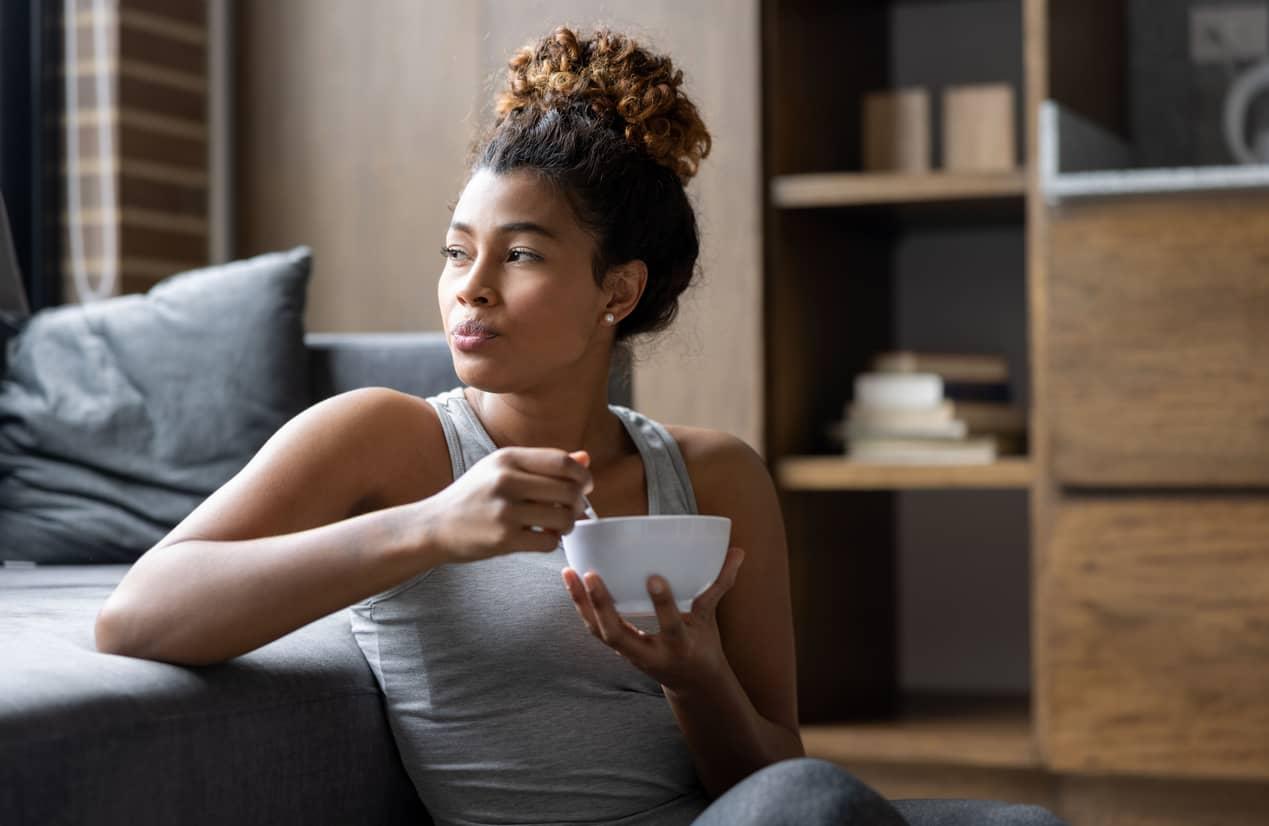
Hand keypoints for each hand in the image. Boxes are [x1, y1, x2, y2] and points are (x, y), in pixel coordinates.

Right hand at [417, 447, 592, 564]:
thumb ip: (543, 463)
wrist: (434, 526)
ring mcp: (504, 511)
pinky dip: (552, 542)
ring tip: (558, 525)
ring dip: (568, 524)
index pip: (562, 461)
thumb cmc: (473, 496)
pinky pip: (549, 542)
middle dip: (579, 503)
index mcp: (507, 458)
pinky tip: (541, 538)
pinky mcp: (503, 539)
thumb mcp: (501, 469)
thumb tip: (585, 458)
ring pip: (563, 518)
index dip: (582, 475)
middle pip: (568, 490)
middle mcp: (506, 481)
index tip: (586, 485)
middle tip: (575, 509)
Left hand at [561, 546, 744, 692]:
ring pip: (599, 633)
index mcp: (680, 648)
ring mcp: (630, 655)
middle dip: (603, 607)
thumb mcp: (712, 621)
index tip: (655, 578)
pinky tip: (571, 581)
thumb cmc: (701, 647)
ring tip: (570, 573)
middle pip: (619, 636)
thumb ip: (720, 585)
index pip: (672, 628)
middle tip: (591, 574)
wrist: (689, 684)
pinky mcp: (618, 649)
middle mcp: (651, 655)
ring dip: (582, 604)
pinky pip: (594, 629)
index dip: (663, 605)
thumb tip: (738, 552)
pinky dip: (581, 606)